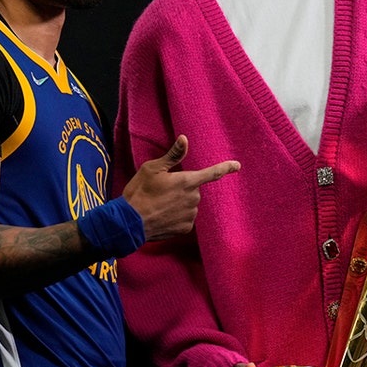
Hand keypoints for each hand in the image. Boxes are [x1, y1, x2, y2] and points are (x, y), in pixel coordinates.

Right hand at [122, 135, 239, 240]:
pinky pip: (186, 218)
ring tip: (160, 204)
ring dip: (179, 203)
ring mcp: (190, 215)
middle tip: (162, 191)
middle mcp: (193, 199)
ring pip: (190, 204)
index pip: (211, 173)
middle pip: (194, 189)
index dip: (225, 168)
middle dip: (183, 188)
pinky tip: (163, 215)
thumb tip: (184, 138)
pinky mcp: (185, 228)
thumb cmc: (139, 192)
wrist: (129, 222)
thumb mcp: (152, 168)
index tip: (237, 165)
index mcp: (187, 181)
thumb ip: (173, 155)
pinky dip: (177, 216)